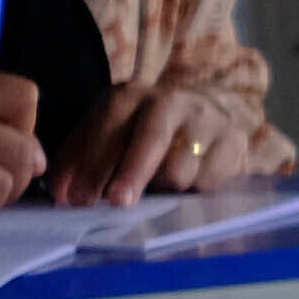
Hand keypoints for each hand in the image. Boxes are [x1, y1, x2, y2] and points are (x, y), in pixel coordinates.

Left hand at [46, 79, 277, 207]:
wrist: (206, 109)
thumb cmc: (141, 129)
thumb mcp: (105, 133)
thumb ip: (78, 161)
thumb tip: (63, 195)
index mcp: (130, 96)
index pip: (110, 130)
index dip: (93, 166)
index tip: (79, 199)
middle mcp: (171, 102)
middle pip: (151, 141)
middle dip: (132, 174)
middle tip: (118, 202)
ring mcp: (207, 120)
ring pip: (181, 168)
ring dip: (162, 189)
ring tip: (156, 190)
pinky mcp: (235, 142)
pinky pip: (209, 181)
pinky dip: (193, 190)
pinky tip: (186, 184)